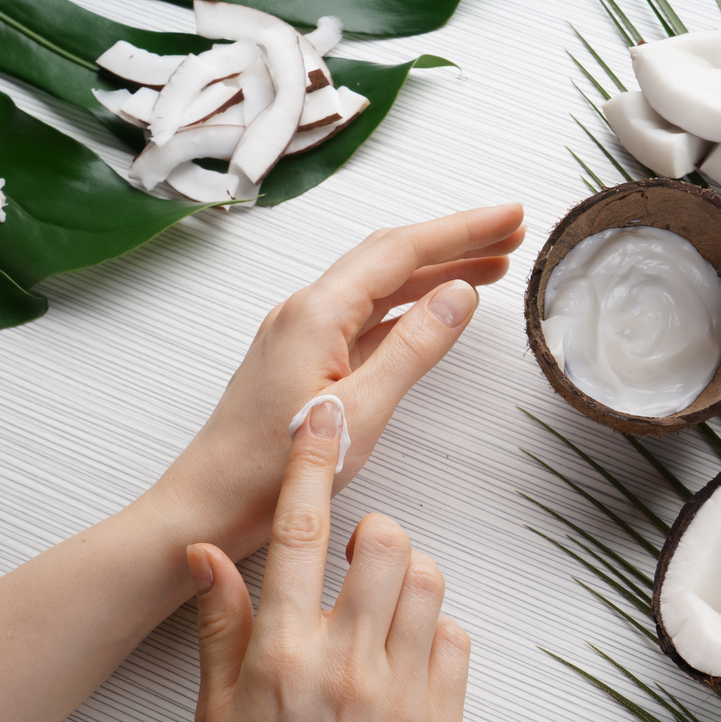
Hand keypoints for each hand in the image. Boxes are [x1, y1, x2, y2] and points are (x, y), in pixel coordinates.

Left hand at [156, 204, 525, 557]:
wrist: (209, 505)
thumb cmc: (269, 471)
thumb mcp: (361, 412)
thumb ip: (414, 349)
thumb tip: (461, 295)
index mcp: (316, 312)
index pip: (403, 250)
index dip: (463, 229)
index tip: (510, 216)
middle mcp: (306, 311)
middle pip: (393, 257)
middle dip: (456, 241)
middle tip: (511, 233)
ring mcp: (303, 333)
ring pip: (381, 287)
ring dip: (436, 273)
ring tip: (491, 267)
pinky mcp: (304, 357)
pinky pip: (366, 317)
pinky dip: (409, 307)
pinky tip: (436, 311)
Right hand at [187, 400, 470, 721]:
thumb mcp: (218, 713)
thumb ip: (220, 625)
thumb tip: (204, 554)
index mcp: (283, 657)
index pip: (300, 537)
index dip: (311, 466)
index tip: (321, 420)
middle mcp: (347, 667)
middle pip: (387, 544)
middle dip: (375, 534)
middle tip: (358, 558)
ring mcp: (402, 696)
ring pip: (431, 582)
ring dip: (408, 580)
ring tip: (381, 610)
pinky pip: (459, 639)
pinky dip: (438, 633)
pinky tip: (407, 657)